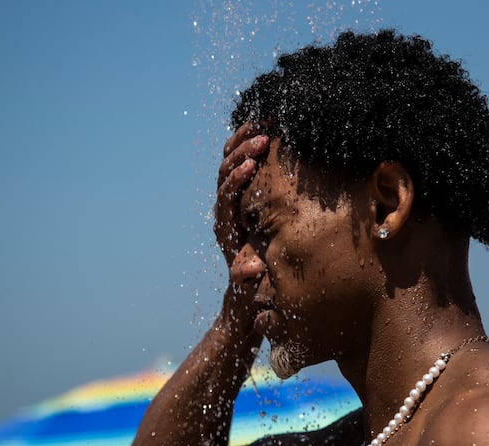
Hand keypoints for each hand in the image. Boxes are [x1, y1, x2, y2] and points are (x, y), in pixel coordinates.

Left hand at [214, 122, 269, 265]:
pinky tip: (264, 125)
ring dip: (244, 141)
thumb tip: (250, 272)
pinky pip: (239, 158)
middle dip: (242, 154)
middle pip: (225, 172)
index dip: (235, 180)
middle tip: (262, 139)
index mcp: (226, 225)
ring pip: (229, 160)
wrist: (247, 279)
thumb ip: (248, 275)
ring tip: (262, 123)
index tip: (251, 166)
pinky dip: (248, 142)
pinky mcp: (241, 187)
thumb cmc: (253, 279)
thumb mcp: (251, 279)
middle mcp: (225, 206)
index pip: (225, 196)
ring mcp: (231, 195)